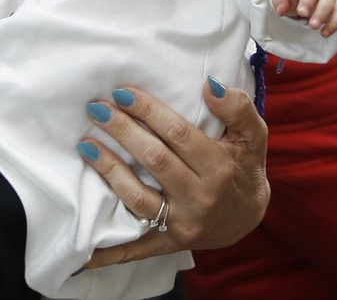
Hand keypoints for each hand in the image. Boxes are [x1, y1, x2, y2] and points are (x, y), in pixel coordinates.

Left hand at [79, 78, 268, 268]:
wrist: (248, 217)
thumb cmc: (244, 167)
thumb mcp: (253, 135)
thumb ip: (238, 107)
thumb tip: (210, 85)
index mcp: (219, 167)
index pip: (177, 134)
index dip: (148, 111)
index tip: (122, 92)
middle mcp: (200, 197)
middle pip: (154, 160)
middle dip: (122, 131)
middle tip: (96, 109)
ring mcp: (183, 223)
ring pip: (138, 196)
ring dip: (109, 170)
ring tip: (86, 145)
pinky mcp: (169, 242)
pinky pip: (136, 247)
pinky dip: (108, 251)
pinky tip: (83, 249)